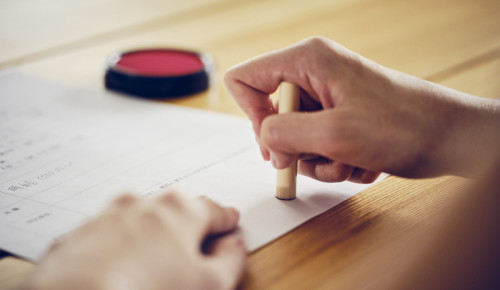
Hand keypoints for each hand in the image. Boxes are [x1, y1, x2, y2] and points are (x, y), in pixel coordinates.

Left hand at [19, 193, 246, 289]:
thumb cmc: (146, 289)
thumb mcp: (209, 284)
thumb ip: (231, 261)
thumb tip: (235, 247)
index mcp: (181, 209)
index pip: (214, 210)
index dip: (226, 221)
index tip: (230, 224)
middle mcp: (145, 204)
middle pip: (177, 210)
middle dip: (188, 225)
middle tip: (192, 248)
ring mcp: (110, 216)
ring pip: (141, 220)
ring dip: (151, 235)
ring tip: (152, 265)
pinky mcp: (83, 233)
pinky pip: (110, 235)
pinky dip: (120, 247)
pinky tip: (121, 270)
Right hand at [225, 37, 499, 179]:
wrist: (450, 138)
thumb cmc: (403, 126)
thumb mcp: (334, 134)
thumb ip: (284, 134)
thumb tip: (264, 140)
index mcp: (307, 60)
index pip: (245, 79)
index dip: (252, 114)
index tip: (275, 142)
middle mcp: (314, 73)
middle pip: (271, 114)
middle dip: (292, 146)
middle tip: (317, 157)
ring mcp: (328, 96)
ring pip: (295, 137)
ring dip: (318, 160)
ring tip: (350, 160)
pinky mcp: (340, 116)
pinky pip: (317, 146)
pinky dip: (335, 161)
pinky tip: (361, 161)